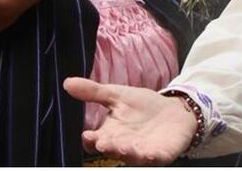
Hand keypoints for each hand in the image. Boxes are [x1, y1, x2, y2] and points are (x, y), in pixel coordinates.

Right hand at [63, 77, 194, 164]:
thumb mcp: (118, 95)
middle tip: (104, 143)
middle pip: (113, 151)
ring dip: (128, 154)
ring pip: (132, 157)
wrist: (174, 110)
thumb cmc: (142, 106)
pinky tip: (151, 154)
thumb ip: (94, 92)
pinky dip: (153, 158)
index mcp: (110, 134)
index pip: (95, 141)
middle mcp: (124, 146)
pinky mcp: (162, 154)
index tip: (87, 135)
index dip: (90, 140)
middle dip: (109, 148)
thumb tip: (67, 82)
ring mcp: (143, 152)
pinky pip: (156, 159)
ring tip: (125, 147)